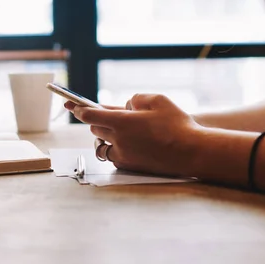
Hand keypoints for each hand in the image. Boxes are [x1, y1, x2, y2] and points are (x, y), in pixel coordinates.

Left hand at [68, 94, 203, 176]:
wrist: (191, 152)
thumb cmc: (177, 124)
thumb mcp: (158, 100)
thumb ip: (136, 99)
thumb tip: (126, 105)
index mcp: (123, 121)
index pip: (91, 114)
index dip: (80, 109)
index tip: (73, 106)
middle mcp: (119, 139)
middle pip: (95, 128)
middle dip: (96, 120)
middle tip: (100, 114)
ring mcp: (123, 154)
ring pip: (102, 143)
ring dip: (104, 135)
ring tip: (115, 129)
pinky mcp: (129, 165)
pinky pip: (112, 155)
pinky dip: (114, 148)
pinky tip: (125, 143)